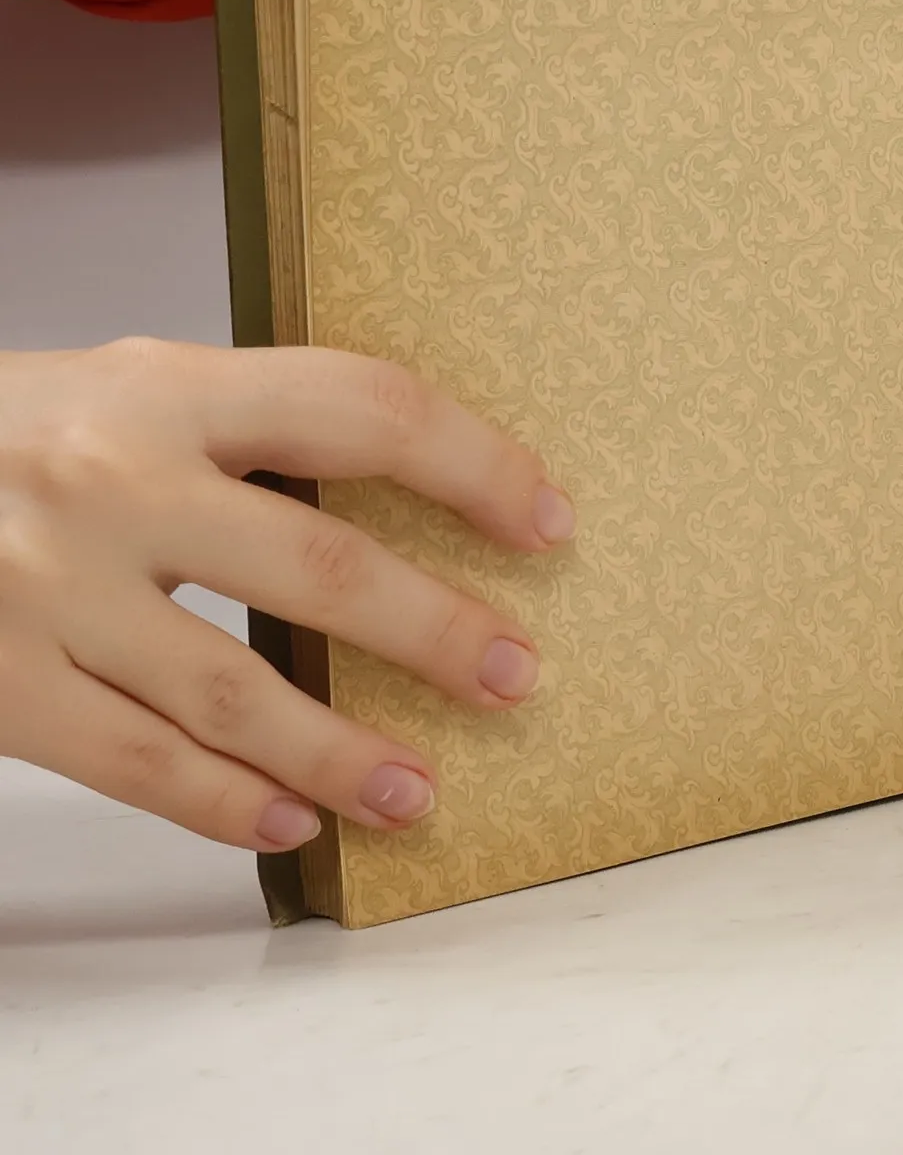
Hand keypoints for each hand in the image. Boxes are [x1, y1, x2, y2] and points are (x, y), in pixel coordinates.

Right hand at [0, 338, 572, 852]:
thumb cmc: (23, 430)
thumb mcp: (138, 386)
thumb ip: (256, 426)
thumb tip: (416, 485)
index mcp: (169, 389)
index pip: (364, 411)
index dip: (473, 465)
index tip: (544, 518)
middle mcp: (114, 483)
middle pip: (317, 567)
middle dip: (434, 632)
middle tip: (515, 673)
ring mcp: (48, 592)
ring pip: (233, 692)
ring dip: (342, 754)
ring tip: (419, 790)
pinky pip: (133, 762)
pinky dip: (222, 802)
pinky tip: (289, 823)